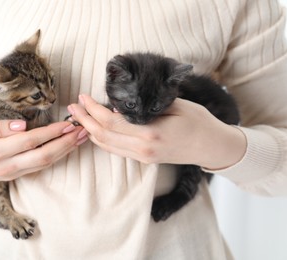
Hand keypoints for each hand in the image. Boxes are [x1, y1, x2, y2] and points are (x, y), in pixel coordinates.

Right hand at [0, 120, 86, 186]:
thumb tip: (22, 125)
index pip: (30, 141)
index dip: (52, 133)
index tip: (68, 123)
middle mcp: (7, 166)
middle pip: (44, 156)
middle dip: (66, 143)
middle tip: (83, 131)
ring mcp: (12, 174)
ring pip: (45, 163)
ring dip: (65, 151)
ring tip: (80, 138)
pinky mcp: (15, 176)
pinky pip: (39, 167)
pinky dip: (56, 157)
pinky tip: (65, 149)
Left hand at [67, 94, 245, 169]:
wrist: (213, 147)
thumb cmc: (199, 122)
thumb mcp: (175, 106)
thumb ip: (145, 106)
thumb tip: (120, 104)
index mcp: (150, 134)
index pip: (110, 122)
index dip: (92, 109)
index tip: (83, 96)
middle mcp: (142, 149)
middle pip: (103, 136)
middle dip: (85, 120)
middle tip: (73, 106)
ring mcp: (143, 157)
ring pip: (107, 146)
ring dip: (90, 131)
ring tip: (79, 117)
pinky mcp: (145, 159)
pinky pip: (116, 150)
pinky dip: (102, 140)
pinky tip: (96, 130)